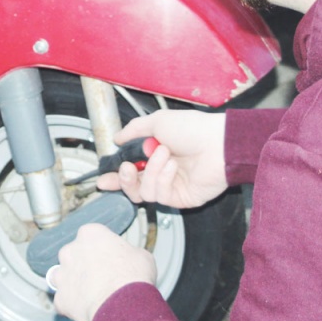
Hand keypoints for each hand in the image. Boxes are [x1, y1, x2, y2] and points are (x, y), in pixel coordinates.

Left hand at [53, 223, 155, 320]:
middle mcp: (71, 250)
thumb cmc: (134, 278)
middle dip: (83, 265)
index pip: (91, 237)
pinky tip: (86, 309)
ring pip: (61, 276)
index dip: (101, 249)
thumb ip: (127, 252)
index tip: (109, 258)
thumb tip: (128, 258)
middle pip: (73, 255)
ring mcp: (63, 274)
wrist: (125, 305)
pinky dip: (72, 306)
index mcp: (90, 234)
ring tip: (89, 293)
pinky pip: (63, 301)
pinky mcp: (61, 297)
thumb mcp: (141, 255)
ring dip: (72, 283)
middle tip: (100, 277)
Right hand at [96, 110, 227, 207]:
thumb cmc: (194, 129)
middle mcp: (163, 173)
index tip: (103, 179)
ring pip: (144, 192)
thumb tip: (117, 137)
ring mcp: (172, 186)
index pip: (131, 172)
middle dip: (124, 179)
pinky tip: (173, 167)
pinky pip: (161, 195)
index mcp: (156, 155)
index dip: (115, 177)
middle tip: (127, 167)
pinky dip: (163, 179)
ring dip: (150, 172)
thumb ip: (134, 129)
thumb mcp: (157, 122)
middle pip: (133, 188)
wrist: (218, 142)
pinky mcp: (182, 198)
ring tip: (164, 154)